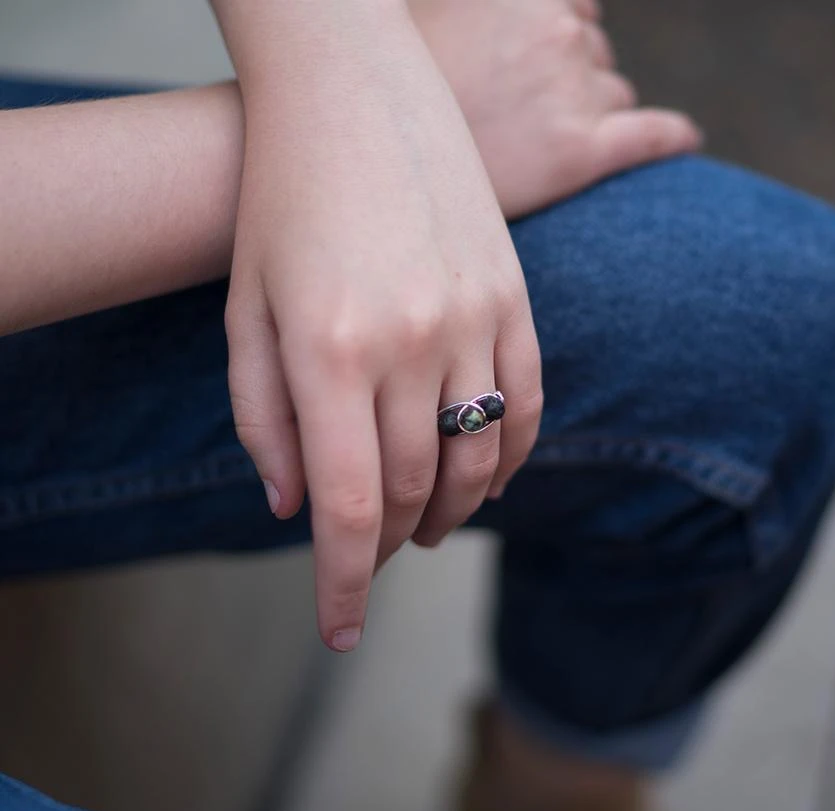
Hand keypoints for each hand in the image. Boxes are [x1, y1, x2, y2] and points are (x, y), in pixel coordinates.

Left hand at [222, 1, 541, 650]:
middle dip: (387, 544)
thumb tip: (290, 511)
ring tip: (425, 526)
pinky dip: (508, 458)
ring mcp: (476, 317)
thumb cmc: (280, 202)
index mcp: (331, 352)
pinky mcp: (516, 296)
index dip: (344, 585)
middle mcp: (413, 342)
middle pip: (414, 491)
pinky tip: (487, 479)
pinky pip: (527, 405)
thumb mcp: (246, 312)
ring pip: (479, 460)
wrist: (354, 93)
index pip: (348, 508)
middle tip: (371, 556)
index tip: (341, 631)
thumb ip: (263, 421)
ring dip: (451, 512)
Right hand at [414, 0, 700, 217]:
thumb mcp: (424, 31)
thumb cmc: (398, 107)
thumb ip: (480, 19)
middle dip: (573, 85)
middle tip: (521, 124)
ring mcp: (572, 90)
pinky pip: (653, 135)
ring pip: (614, 100)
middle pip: (596, 58)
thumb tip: (553, 21)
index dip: (561, 43)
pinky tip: (685, 141)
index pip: (575, 11)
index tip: (535, 74)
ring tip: (533, 151)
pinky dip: (672, 137)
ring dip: (589, 119)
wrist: (383, 182)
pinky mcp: (582, 152)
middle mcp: (556, 32)